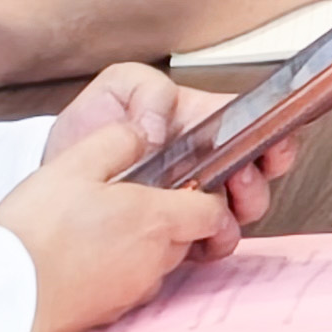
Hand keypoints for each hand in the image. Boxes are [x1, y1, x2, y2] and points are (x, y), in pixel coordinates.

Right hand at [0, 117, 242, 331]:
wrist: (5, 293)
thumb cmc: (35, 233)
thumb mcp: (73, 165)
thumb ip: (117, 141)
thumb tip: (140, 133)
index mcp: (155, 220)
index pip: (213, 211)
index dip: (206, 196)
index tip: (186, 185)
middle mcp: (154, 260)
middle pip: (185, 236)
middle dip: (170, 217)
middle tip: (131, 200)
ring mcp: (134, 290)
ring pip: (159, 262)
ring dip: (143, 244)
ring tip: (102, 227)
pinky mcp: (112, 312)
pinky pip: (131, 285)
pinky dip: (120, 270)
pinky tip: (87, 256)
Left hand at [42, 63, 297, 230]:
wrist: (57, 177)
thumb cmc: (88, 128)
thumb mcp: (115, 88)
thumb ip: (147, 90)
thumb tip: (164, 126)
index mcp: (204, 122)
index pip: (256, 125)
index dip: (274, 137)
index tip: (270, 149)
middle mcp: (208, 162)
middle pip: (259, 174)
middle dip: (257, 183)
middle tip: (236, 181)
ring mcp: (195, 200)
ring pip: (242, 212)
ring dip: (237, 214)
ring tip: (213, 211)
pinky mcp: (180, 232)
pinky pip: (211, 242)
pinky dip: (212, 244)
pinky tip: (195, 239)